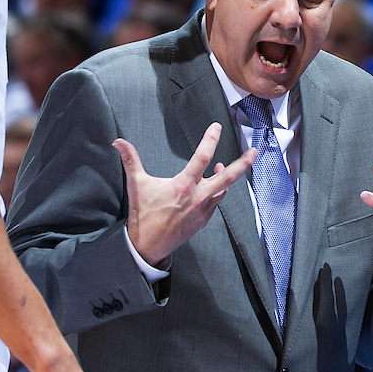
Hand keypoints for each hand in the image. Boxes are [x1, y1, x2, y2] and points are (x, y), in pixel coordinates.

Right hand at [114, 123, 255, 266]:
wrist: (147, 244)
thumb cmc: (143, 213)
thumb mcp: (136, 184)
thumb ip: (130, 160)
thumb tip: (118, 142)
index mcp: (183, 185)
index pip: (202, 158)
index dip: (210, 140)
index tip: (216, 127)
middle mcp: (197, 197)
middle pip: (228, 177)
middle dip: (243, 163)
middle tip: (254, 152)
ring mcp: (203, 210)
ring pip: (223, 190)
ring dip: (226, 178)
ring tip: (223, 167)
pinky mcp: (203, 220)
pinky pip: (215, 203)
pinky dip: (215, 193)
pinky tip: (210, 189)